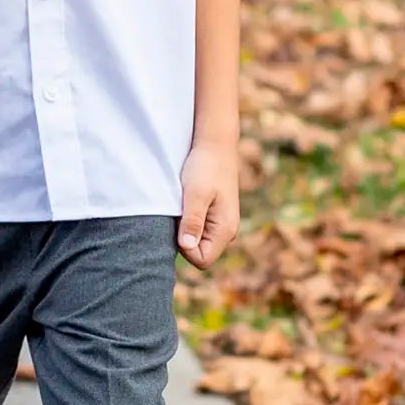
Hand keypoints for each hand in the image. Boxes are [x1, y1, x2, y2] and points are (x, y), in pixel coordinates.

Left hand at [177, 139, 238, 269]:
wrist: (215, 144)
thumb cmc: (206, 166)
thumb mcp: (196, 193)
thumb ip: (192, 221)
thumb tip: (187, 246)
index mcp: (225, 230)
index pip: (202, 260)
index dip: (185, 248)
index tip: (178, 223)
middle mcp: (226, 231)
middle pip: (199, 253)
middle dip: (183, 239)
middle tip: (177, 213)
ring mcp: (221, 224)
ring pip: (196, 241)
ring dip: (184, 228)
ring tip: (181, 205)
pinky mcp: (214, 215)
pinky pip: (197, 229)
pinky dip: (187, 220)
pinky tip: (184, 203)